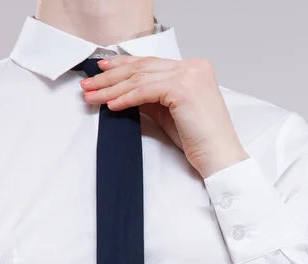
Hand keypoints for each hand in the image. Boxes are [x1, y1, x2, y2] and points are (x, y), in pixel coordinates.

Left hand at [78, 55, 249, 178]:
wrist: (219, 156)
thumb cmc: (199, 140)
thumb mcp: (170, 112)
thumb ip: (152, 98)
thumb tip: (125, 93)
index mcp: (193, 69)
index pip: (150, 63)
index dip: (123, 66)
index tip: (102, 71)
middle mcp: (193, 67)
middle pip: (142, 68)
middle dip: (111, 77)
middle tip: (89, 84)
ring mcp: (189, 75)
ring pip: (140, 78)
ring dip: (112, 88)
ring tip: (92, 96)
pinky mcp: (183, 88)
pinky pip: (145, 92)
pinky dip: (125, 98)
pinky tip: (110, 105)